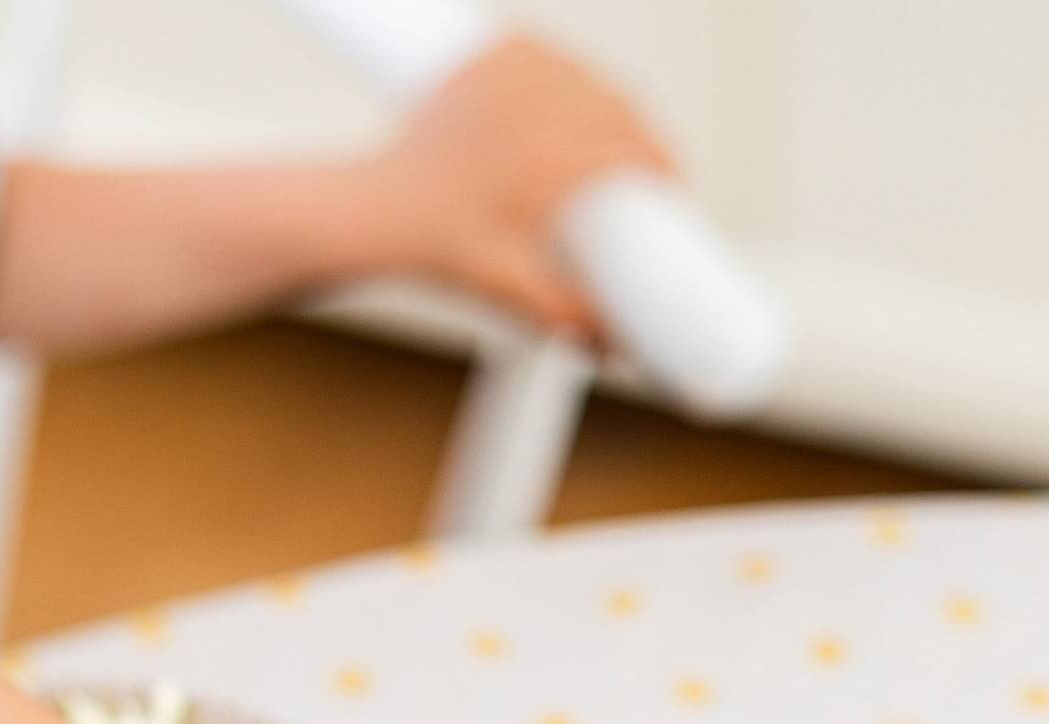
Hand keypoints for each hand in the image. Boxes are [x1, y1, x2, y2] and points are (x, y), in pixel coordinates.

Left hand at [372, 34, 676, 336]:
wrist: (376, 210)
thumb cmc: (435, 250)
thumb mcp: (507, 288)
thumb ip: (566, 315)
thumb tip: (613, 346)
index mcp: (550, 163)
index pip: (634, 152)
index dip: (665, 168)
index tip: (673, 186)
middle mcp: (536, 111)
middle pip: (620, 108)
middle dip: (643, 136)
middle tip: (647, 165)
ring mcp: (511, 78)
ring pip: (588, 76)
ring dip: (607, 103)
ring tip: (610, 138)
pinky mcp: (488, 60)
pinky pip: (547, 53)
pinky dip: (564, 73)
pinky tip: (567, 100)